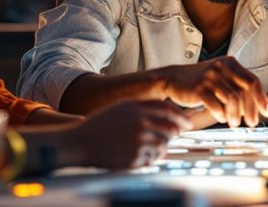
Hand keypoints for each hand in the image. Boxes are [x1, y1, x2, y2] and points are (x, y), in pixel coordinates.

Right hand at [63, 100, 190, 168]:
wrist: (80, 142)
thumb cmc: (101, 125)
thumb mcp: (121, 108)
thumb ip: (144, 107)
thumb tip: (169, 113)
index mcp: (136, 107)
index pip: (168, 110)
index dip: (181, 116)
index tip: (187, 123)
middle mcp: (139, 122)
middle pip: (170, 128)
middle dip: (175, 133)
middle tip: (175, 136)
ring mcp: (137, 141)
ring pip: (164, 145)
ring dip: (162, 146)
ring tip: (150, 146)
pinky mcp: (134, 157)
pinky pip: (152, 158)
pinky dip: (150, 157)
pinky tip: (139, 154)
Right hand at [158, 56, 267, 127]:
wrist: (173, 79)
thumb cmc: (201, 82)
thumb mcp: (221, 77)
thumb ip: (237, 86)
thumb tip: (259, 106)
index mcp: (230, 63)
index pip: (253, 81)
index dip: (262, 98)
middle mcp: (221, 67)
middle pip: (245, 90)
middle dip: (252, 110)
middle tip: (252, 124)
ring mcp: (209, 77)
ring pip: (232, 99)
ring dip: (236, 115)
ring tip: (234, 124)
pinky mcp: (198, 88)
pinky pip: (216, 105)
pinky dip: (221, 114)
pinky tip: (221, 118)